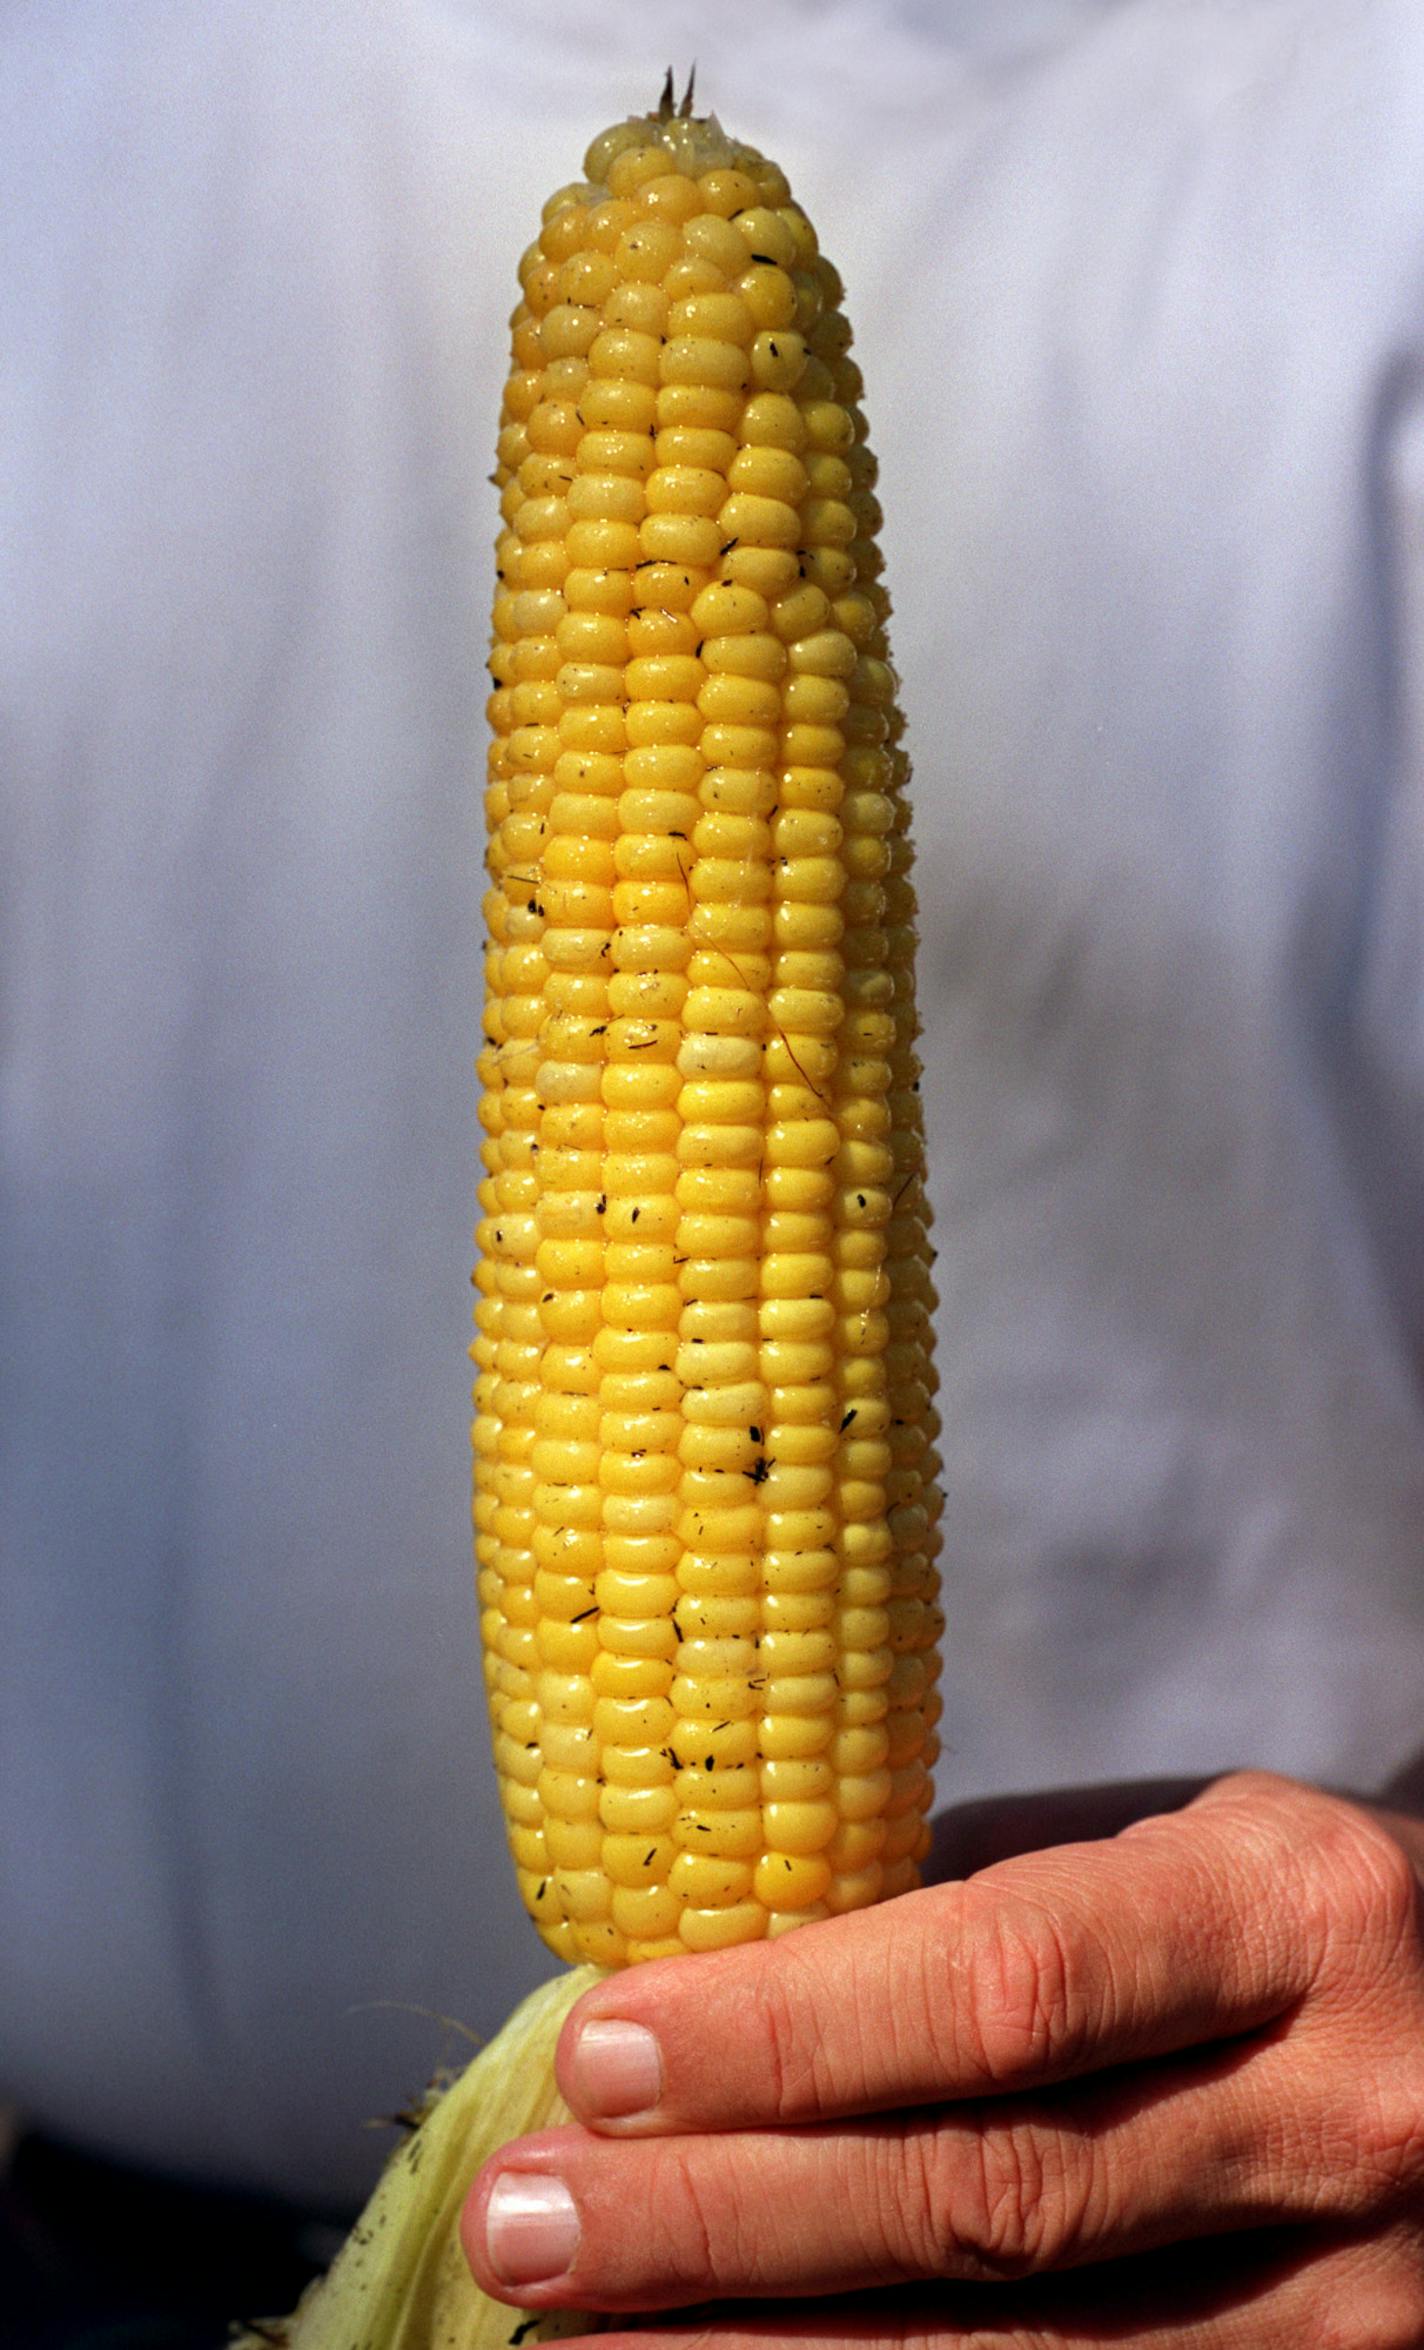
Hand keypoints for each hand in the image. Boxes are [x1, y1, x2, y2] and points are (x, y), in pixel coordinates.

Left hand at [461, 1771, 1423, 2344]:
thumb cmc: (1296, 1931)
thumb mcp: (1182, 1859)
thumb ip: (989, 1921)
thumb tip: (723, 1989)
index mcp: (1294, 1914)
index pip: (1006, 1983)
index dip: (790, 2032)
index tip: (605, 2054)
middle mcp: (1340, 2118)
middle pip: (987, 2196)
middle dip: (727, 2219)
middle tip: (530, 2223)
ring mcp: (1358, 2301)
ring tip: (584, 2333)